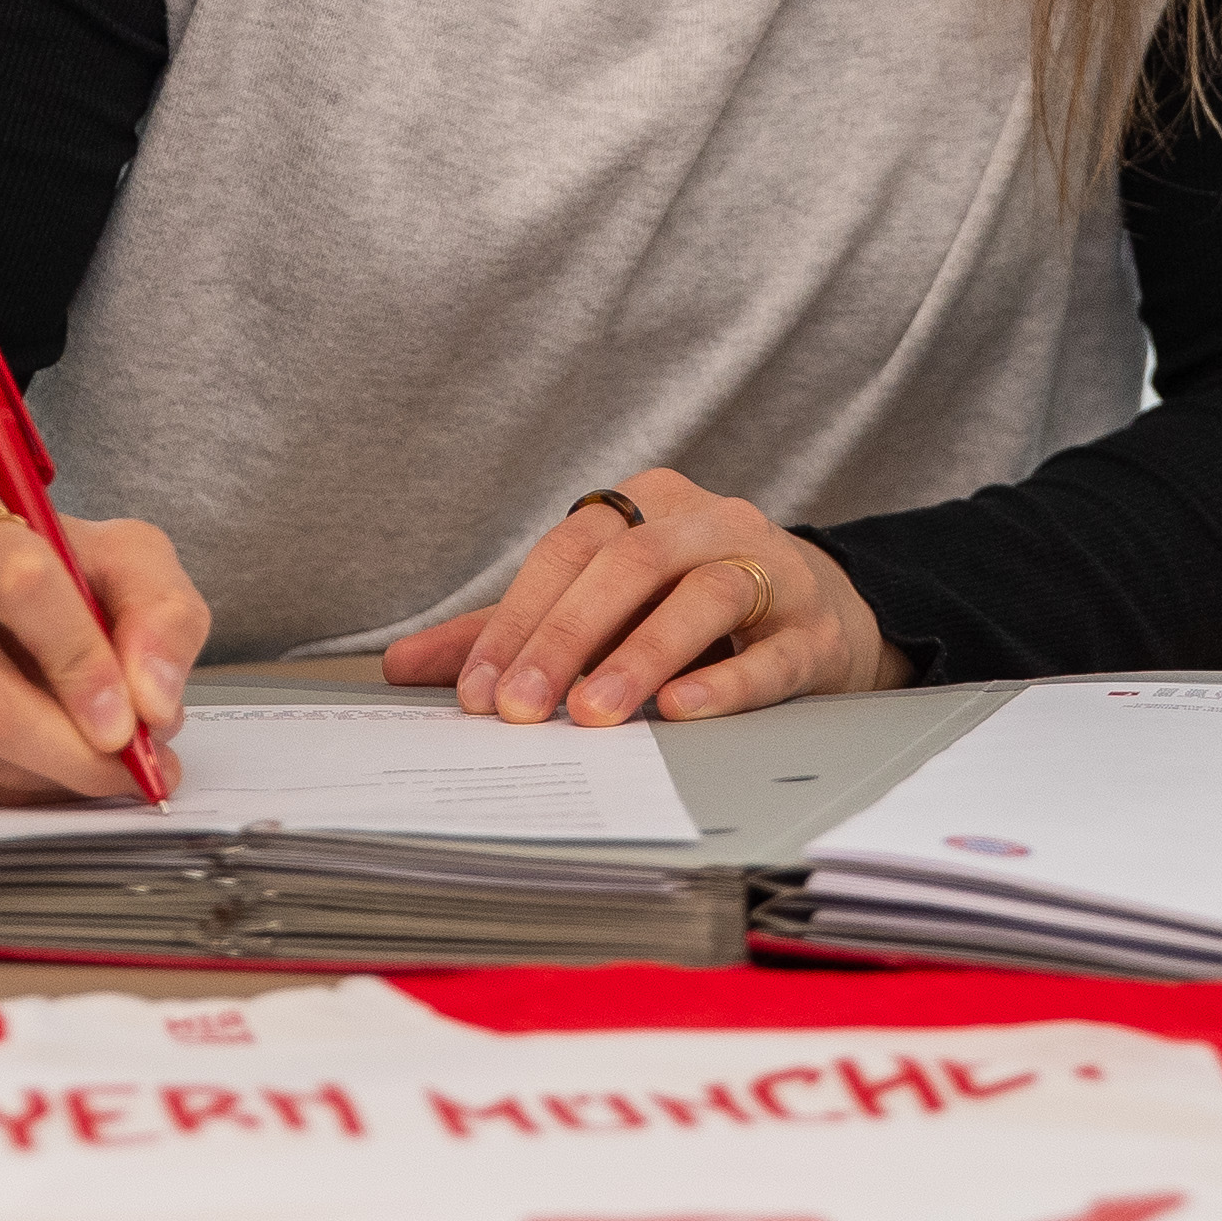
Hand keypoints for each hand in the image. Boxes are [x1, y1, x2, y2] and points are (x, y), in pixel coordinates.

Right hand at [0, 471, 205, 805]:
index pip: (17, 582)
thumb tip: (153, 701)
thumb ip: (160, 612)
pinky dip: (8, 793)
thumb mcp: (121, 559)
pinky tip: (39, 768)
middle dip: (73, 749)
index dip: (81, 660)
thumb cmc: (47, 573)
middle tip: (132, 771)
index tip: (129, 720)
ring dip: (50, 775)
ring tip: (94, 759)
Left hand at [378, 467, 911, 725]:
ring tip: (594, 714)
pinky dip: (725, 682)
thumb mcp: (598, 607)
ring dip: (642, 657)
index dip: (517, 619)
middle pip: (629, 566)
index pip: (568, 551)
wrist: (817, 614)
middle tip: (520, 709)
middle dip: (565, 639)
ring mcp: (768, 569)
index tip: (477, 692)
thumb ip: (508, 632)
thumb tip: (404, 667)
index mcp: (645, 506)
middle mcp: (706, 522)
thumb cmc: (688, 606)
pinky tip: (682, 712)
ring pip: (704, 598)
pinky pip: (771, 652)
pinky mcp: (814, 629)